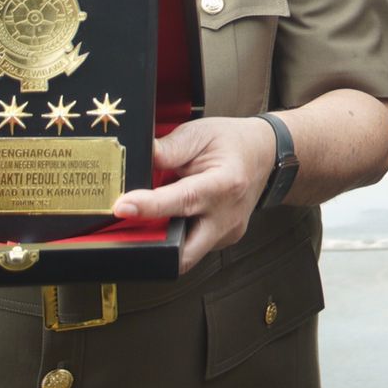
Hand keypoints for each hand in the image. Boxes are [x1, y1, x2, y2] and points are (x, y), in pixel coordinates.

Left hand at [113, 116, 275, 272]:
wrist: (264, 155)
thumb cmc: (232, 143)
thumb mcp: (199, 134)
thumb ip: (168, 148)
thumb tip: (138, 159)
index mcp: (225, 183)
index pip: (183, 200)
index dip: (150, 206)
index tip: (123, 206)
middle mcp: (228, 215)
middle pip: (185, 251)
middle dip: (153, 248)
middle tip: (128, 229)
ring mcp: (228, 232)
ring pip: (186, 253)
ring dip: (163, 240)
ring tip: (152, 215)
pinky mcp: (223, 241)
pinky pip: (193, 246)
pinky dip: (176, 235)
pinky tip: (172, 216)